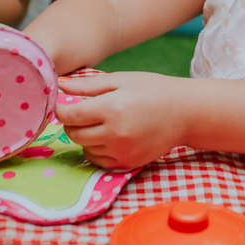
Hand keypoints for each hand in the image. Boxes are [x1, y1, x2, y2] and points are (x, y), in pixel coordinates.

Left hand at [56, 72, 189, 169]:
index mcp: (112, 108)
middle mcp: (115, 133)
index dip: (61, 109)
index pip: (69, 115)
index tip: (64, 103)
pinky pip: (98, 160)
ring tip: (102, 122)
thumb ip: (88, 85)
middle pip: (74, 134)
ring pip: (84, 148)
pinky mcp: (127, 163)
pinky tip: (108, 136)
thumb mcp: (122, 80)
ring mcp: (122, 151)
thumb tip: (59, 85)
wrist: (186, 113)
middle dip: (72, 122)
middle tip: (85, 111)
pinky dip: (96, 149)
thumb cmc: (153, 90)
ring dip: (85, 136)